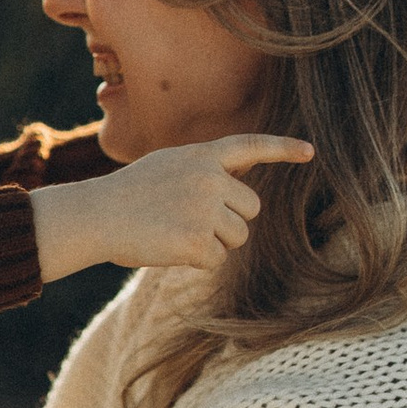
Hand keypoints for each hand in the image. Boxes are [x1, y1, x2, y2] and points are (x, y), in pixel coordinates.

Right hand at [28, 134, 313, 283]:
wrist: (95, 216)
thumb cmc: (128, 196)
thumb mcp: (168, 167)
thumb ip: (204, 170)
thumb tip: (241, 186)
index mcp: (202, 156)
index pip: (250, 146)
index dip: (283, 148)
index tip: (310, 152)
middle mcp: (210, 178)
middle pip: (250, 209)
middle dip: (228, 221)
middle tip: (188, 222)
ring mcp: (205, 208)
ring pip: (237, 237)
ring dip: (213, 243)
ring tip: (175, 232)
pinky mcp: (197, 240)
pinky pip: (217, 260)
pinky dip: (197, 261)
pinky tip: (170, 249)